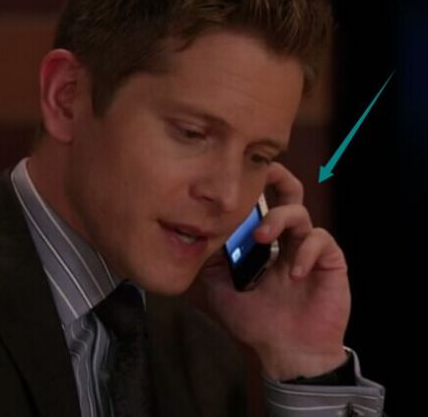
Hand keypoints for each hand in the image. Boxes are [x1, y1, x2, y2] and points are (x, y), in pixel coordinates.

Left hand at [185, 163, 350, 380]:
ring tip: (262, 237)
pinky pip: (321, 241)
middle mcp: (286, 240)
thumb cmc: (253, 321)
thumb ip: (210, 259)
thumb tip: (193, 232)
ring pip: (300, 213)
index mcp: (263, 243)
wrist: (284, 353)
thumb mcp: (219, 287)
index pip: (260, 205)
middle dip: (277, 177)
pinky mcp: (329, 263)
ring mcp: (307, 250)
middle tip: (262, 170)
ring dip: (279, 219)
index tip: (233, 179)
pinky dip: (304, 252)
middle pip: (288, 194)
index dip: (250, 190)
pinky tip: (292, 274)